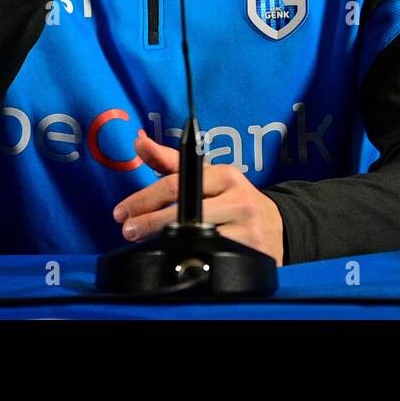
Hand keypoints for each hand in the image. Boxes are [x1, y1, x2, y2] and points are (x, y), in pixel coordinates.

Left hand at [111, 129, 284, 265]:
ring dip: (165, 243)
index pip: (176, 184)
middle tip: (128, 230)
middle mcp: (238, 199)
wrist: (277, 227)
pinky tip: (176, 258)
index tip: (122, 211)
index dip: (144, 199)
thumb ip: (170, 161)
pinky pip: (214, 256)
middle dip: (149, 222)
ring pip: (198, 236)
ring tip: (145, 245)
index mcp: (225, 175)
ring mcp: (247, 228)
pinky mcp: (253, 253)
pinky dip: (190, 257)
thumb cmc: (233, 199)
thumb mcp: (207, 176)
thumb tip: (139, 142)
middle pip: (185, 211)